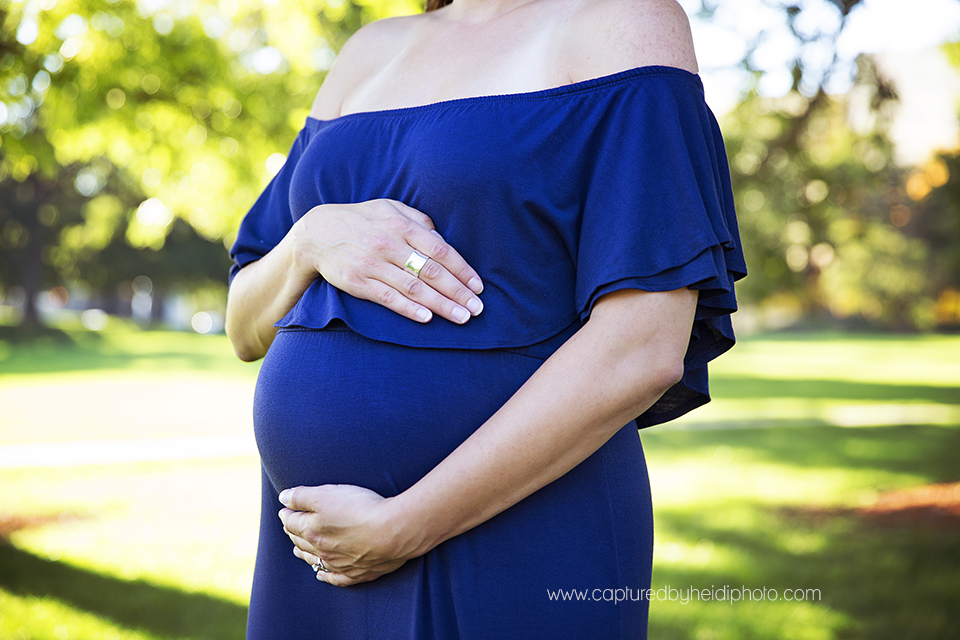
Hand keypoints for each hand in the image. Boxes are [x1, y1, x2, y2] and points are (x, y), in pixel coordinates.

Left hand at [278, 484, 417, 586]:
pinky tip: (321, 575)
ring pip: (315, 560)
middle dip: (293, 532)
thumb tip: (283, 498)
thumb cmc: (361, 509)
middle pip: (301, 541)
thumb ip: (302, 496)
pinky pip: (335, 578)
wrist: (393, 532)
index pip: (292, 522)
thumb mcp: (327, 494)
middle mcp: (322, 550)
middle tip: (290, 525)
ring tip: (297, 549)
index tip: (285, 508)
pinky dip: (325, 576)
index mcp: (312, 530)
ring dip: (304, 553)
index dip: (287, 512)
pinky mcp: (358, 572)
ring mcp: (339, 564)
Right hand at [290, 199, 483, 324]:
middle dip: (458, 292)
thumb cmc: (362, 220)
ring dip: (441, 305)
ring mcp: (373, 265)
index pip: (440, 250)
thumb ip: (418, 221)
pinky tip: (427, 318)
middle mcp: (389, 244)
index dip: (462, 270)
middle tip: (478, 309)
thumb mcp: (390, 208)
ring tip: (462, 318)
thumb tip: (442, 238)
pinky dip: (409, 308)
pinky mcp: (358, 282)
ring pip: (414, 288)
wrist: (316, 233)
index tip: (479, 287)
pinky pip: (388, 298)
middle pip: (431, 272)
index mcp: (401, 225)